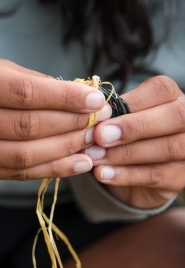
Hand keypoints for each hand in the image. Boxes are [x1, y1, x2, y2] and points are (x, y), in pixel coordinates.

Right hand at [0, 55, 111, 179]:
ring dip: (63, 152)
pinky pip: (11, 173)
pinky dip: (47, 170)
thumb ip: (30, 81)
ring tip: (93, 145)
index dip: (62, 99)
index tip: (95, 100)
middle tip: (101, 122)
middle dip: (69, 126)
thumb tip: (79, 99)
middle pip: (22, 127)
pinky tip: (74, 164)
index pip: (20, 93)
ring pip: (19, 156)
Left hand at [87, 76, 184, 207]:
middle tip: (99, 136)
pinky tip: (103, 173)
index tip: (99, 114)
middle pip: (175, 117)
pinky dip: (126, 175)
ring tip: (94, 157)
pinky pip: (158, 175)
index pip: (161, 90)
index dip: (131, 102)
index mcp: (172, 97)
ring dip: (125, 153)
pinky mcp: (182, 177)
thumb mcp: (114, 119)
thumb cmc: (119, 136)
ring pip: (168, 147)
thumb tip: (92, 116)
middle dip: (133, 126)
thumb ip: (109, 114)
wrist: (127, 175)